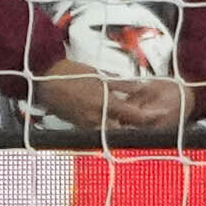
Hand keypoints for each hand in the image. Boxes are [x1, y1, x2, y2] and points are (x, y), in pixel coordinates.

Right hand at [31, 68, 187, 134]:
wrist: (43, 79)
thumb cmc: (70, 73)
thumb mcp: (99, 76)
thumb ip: (121, 84)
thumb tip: (141, 87)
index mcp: (103, 104)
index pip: (133, 116)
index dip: (150, 117)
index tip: (161, 115)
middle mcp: (96, 119)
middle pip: (124, 130)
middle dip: (137, 128)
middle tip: (150, 122)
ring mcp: (86, 125)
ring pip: (111, 131)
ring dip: (123, 128)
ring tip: (134, 121)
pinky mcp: (78, 126)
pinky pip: (98, 129)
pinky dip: (109, 126)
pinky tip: (114, 120)